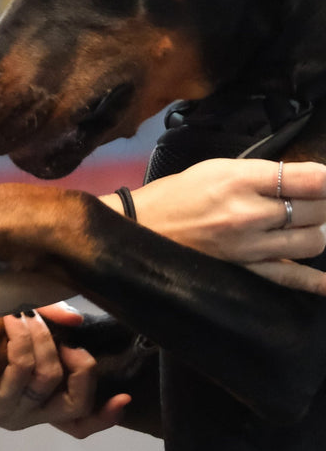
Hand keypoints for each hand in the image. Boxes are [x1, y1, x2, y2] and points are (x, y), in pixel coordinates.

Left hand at [0, 303, 129, 437]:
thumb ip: (51, 323)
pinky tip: (13, 319)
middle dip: (81, 364)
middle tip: (66, 339)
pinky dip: (23, 339)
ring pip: (49, 377)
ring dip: (43, 338)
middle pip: (76, 402)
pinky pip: (22, 369)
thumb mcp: (21, 329)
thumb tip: (77, 322)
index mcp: (41, 402)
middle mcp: (32, 413)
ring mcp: (14, 410)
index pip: (80, 423)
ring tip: (27, 317)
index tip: (125, 397)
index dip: (105, 417)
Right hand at [129, 159, 325, 292]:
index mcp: (239, 180)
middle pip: (316, 210)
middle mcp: (249, 213)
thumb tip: (308, 178)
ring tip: (302, 224)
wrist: (142, 226)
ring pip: (312, 241)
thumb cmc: (179, 193)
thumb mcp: (217, 168)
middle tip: (311, 199)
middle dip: (321, 202)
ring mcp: (249, 247)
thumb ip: (262, 173)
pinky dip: (316, 281)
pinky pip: (291, 278)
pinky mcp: (245, 270)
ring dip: (316, 230)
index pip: (309, 179)